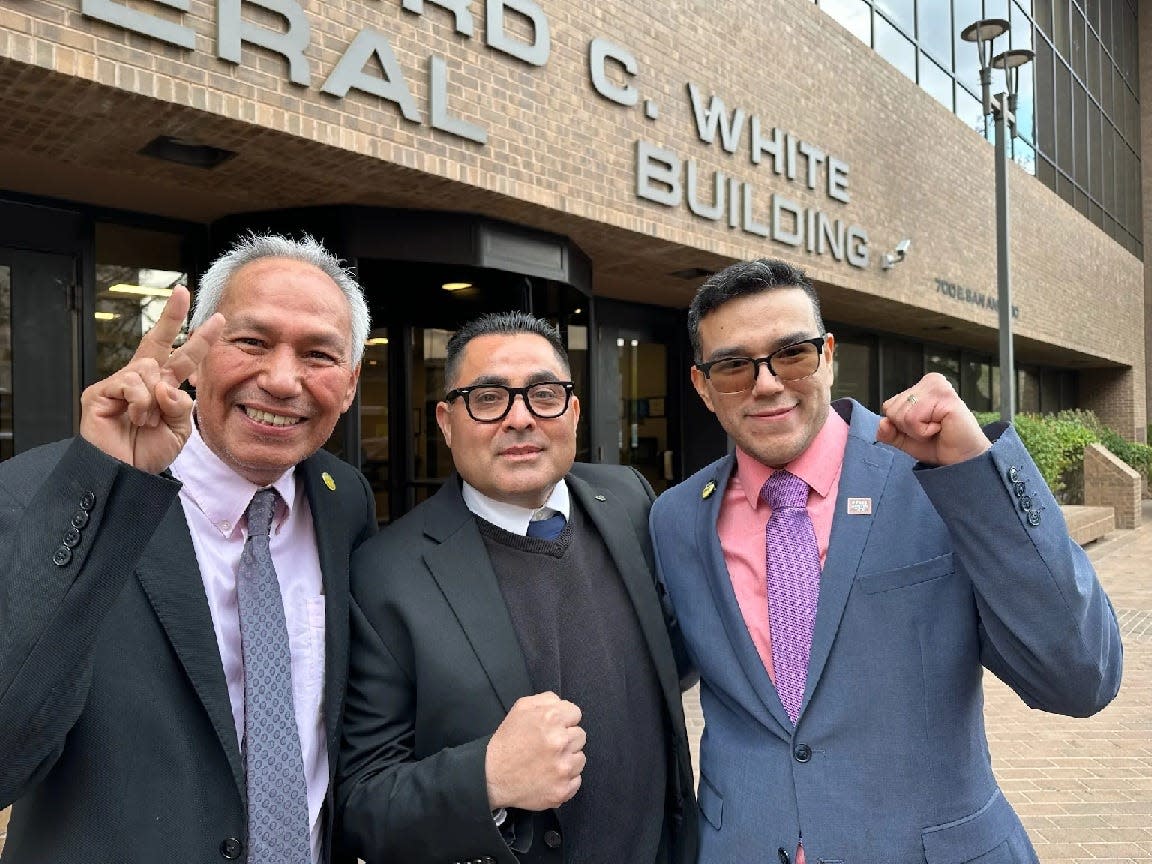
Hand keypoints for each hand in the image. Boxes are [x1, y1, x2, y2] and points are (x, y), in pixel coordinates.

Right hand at [79, 286, 224, 473]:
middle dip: (172, 316)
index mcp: (163, 387)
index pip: (183, 357)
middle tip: (183, 292)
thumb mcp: (179, 430)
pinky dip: (139, 402)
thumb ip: (181, 406)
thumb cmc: (148, 453)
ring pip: (148, 369)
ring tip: (146, 420)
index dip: (198, 338)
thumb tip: (169, 386)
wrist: (124, 474)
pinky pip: (130, 384)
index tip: (217, 318)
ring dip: (154, 398)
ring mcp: (119, 384)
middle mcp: (142, 380)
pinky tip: (134, 418)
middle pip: (158, 341)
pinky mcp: (100, 392)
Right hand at [485, 692, 585, 810]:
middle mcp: (561, 742)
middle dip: (566, 739)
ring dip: (568, 759)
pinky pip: (576, 780)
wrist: (492, 777)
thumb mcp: (521, 708)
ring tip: (548, 762)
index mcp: (552, 719)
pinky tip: (549, 776)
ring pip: (580, 758)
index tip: (553, 728)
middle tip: (548, 746)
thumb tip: (563, 704)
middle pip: (580, 736)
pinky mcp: (563, 790)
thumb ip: (547, 700)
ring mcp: (564, 768)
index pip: (576, 714)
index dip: (564, 720)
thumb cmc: (508, 741)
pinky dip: (565, 779)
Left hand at [876, 372, 990, 465]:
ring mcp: (938, 387)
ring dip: (917, 430)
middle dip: (909, 428)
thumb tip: (882, 423)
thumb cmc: (938, 445)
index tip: (924, 427)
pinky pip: (913, 418)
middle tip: (932, 429)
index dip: (901, 425)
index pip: (889, 406)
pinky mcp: (945, 397)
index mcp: (921, 386)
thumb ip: (888, 432)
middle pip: (893, 410)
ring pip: (902, 415)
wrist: (961, 461)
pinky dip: (923, 431)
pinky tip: (941, 427)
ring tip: (938, 428)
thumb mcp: (905, 439)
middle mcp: (930, 381)